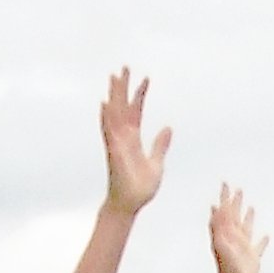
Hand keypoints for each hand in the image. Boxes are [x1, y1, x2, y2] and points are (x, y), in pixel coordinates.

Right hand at [98, 69, 171, 217]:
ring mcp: (117, 143)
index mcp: (134, 139)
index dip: (140, 95)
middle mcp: (124, 137)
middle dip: (123, 87)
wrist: (131, 205)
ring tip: (114, 77)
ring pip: (114, 113)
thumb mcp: (157, 163)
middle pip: (122, 107)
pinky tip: (105, 103)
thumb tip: (168, 128)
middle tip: (124, 68)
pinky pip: (109, 131)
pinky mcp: (114, 151)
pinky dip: (107, 117)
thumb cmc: (140, 188)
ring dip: (114, 95)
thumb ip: (160, 145)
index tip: (146, 78)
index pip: (137, 111)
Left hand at [205, 184, 265, 272]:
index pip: (226, 211)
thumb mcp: (221, 247)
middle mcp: (233, 240)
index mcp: (226, 235)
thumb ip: (219, 228)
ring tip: (250, 207)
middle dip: (235, 202)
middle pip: (234, 216)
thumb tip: (215, 210)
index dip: (225, 198)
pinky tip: (267, 236)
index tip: (225, 184)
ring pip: (246, 229)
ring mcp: (243, 249)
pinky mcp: (252, 259)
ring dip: (247, 217)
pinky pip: (258, 247)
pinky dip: (262, 241)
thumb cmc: (228, 272)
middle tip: (236, 189)